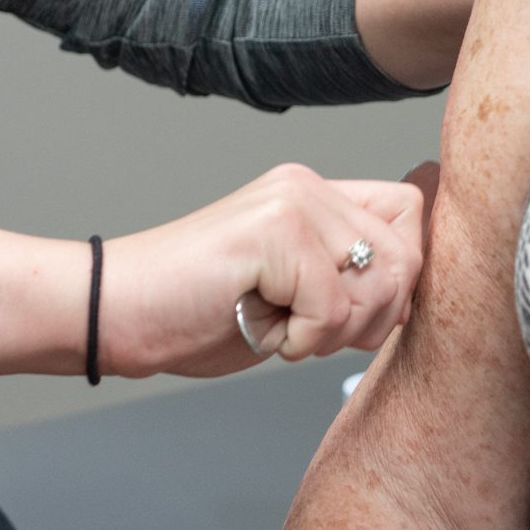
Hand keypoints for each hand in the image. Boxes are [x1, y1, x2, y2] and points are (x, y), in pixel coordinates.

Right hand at [100, 164, 424, 377]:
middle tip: (310, 330)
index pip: (410, 216)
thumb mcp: (290, 293)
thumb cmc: (195, 311)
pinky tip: (260, 330)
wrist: (118, 312)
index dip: (400, 277)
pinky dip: (303, 342)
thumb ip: (347, 278)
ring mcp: (291, 203)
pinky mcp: (273, 232)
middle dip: (372, 317)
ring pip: (381, 282)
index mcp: (313, 194)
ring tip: (281, 326)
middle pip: (408, 256)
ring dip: (336, 331)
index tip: (351, 315)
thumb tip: (411, 295)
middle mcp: (306, 187)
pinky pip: (334, 309)